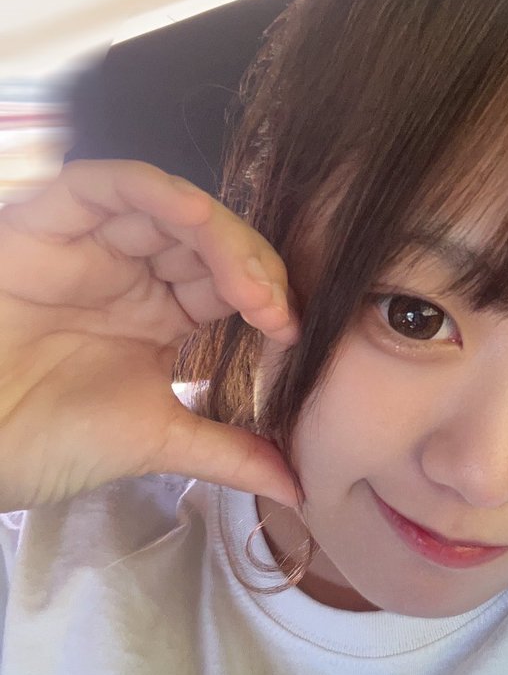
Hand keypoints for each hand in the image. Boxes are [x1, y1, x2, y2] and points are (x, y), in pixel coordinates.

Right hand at [0, 159, 299, 511]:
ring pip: (165, 206)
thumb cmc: (48, 442)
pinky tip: (191, 213)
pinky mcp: (41, 227)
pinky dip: (148, 189)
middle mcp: (129, 270)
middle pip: (208, 239)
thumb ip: (227, 453)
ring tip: (245, 277)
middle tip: (272, 308)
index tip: (290, 332)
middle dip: (252, 266)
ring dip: (216, 232)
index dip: (266, 295)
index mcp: (159, 311)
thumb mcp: (155, 441)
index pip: (228, 280)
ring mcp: (87, 245)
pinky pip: (97, 185)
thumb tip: (298, 488)